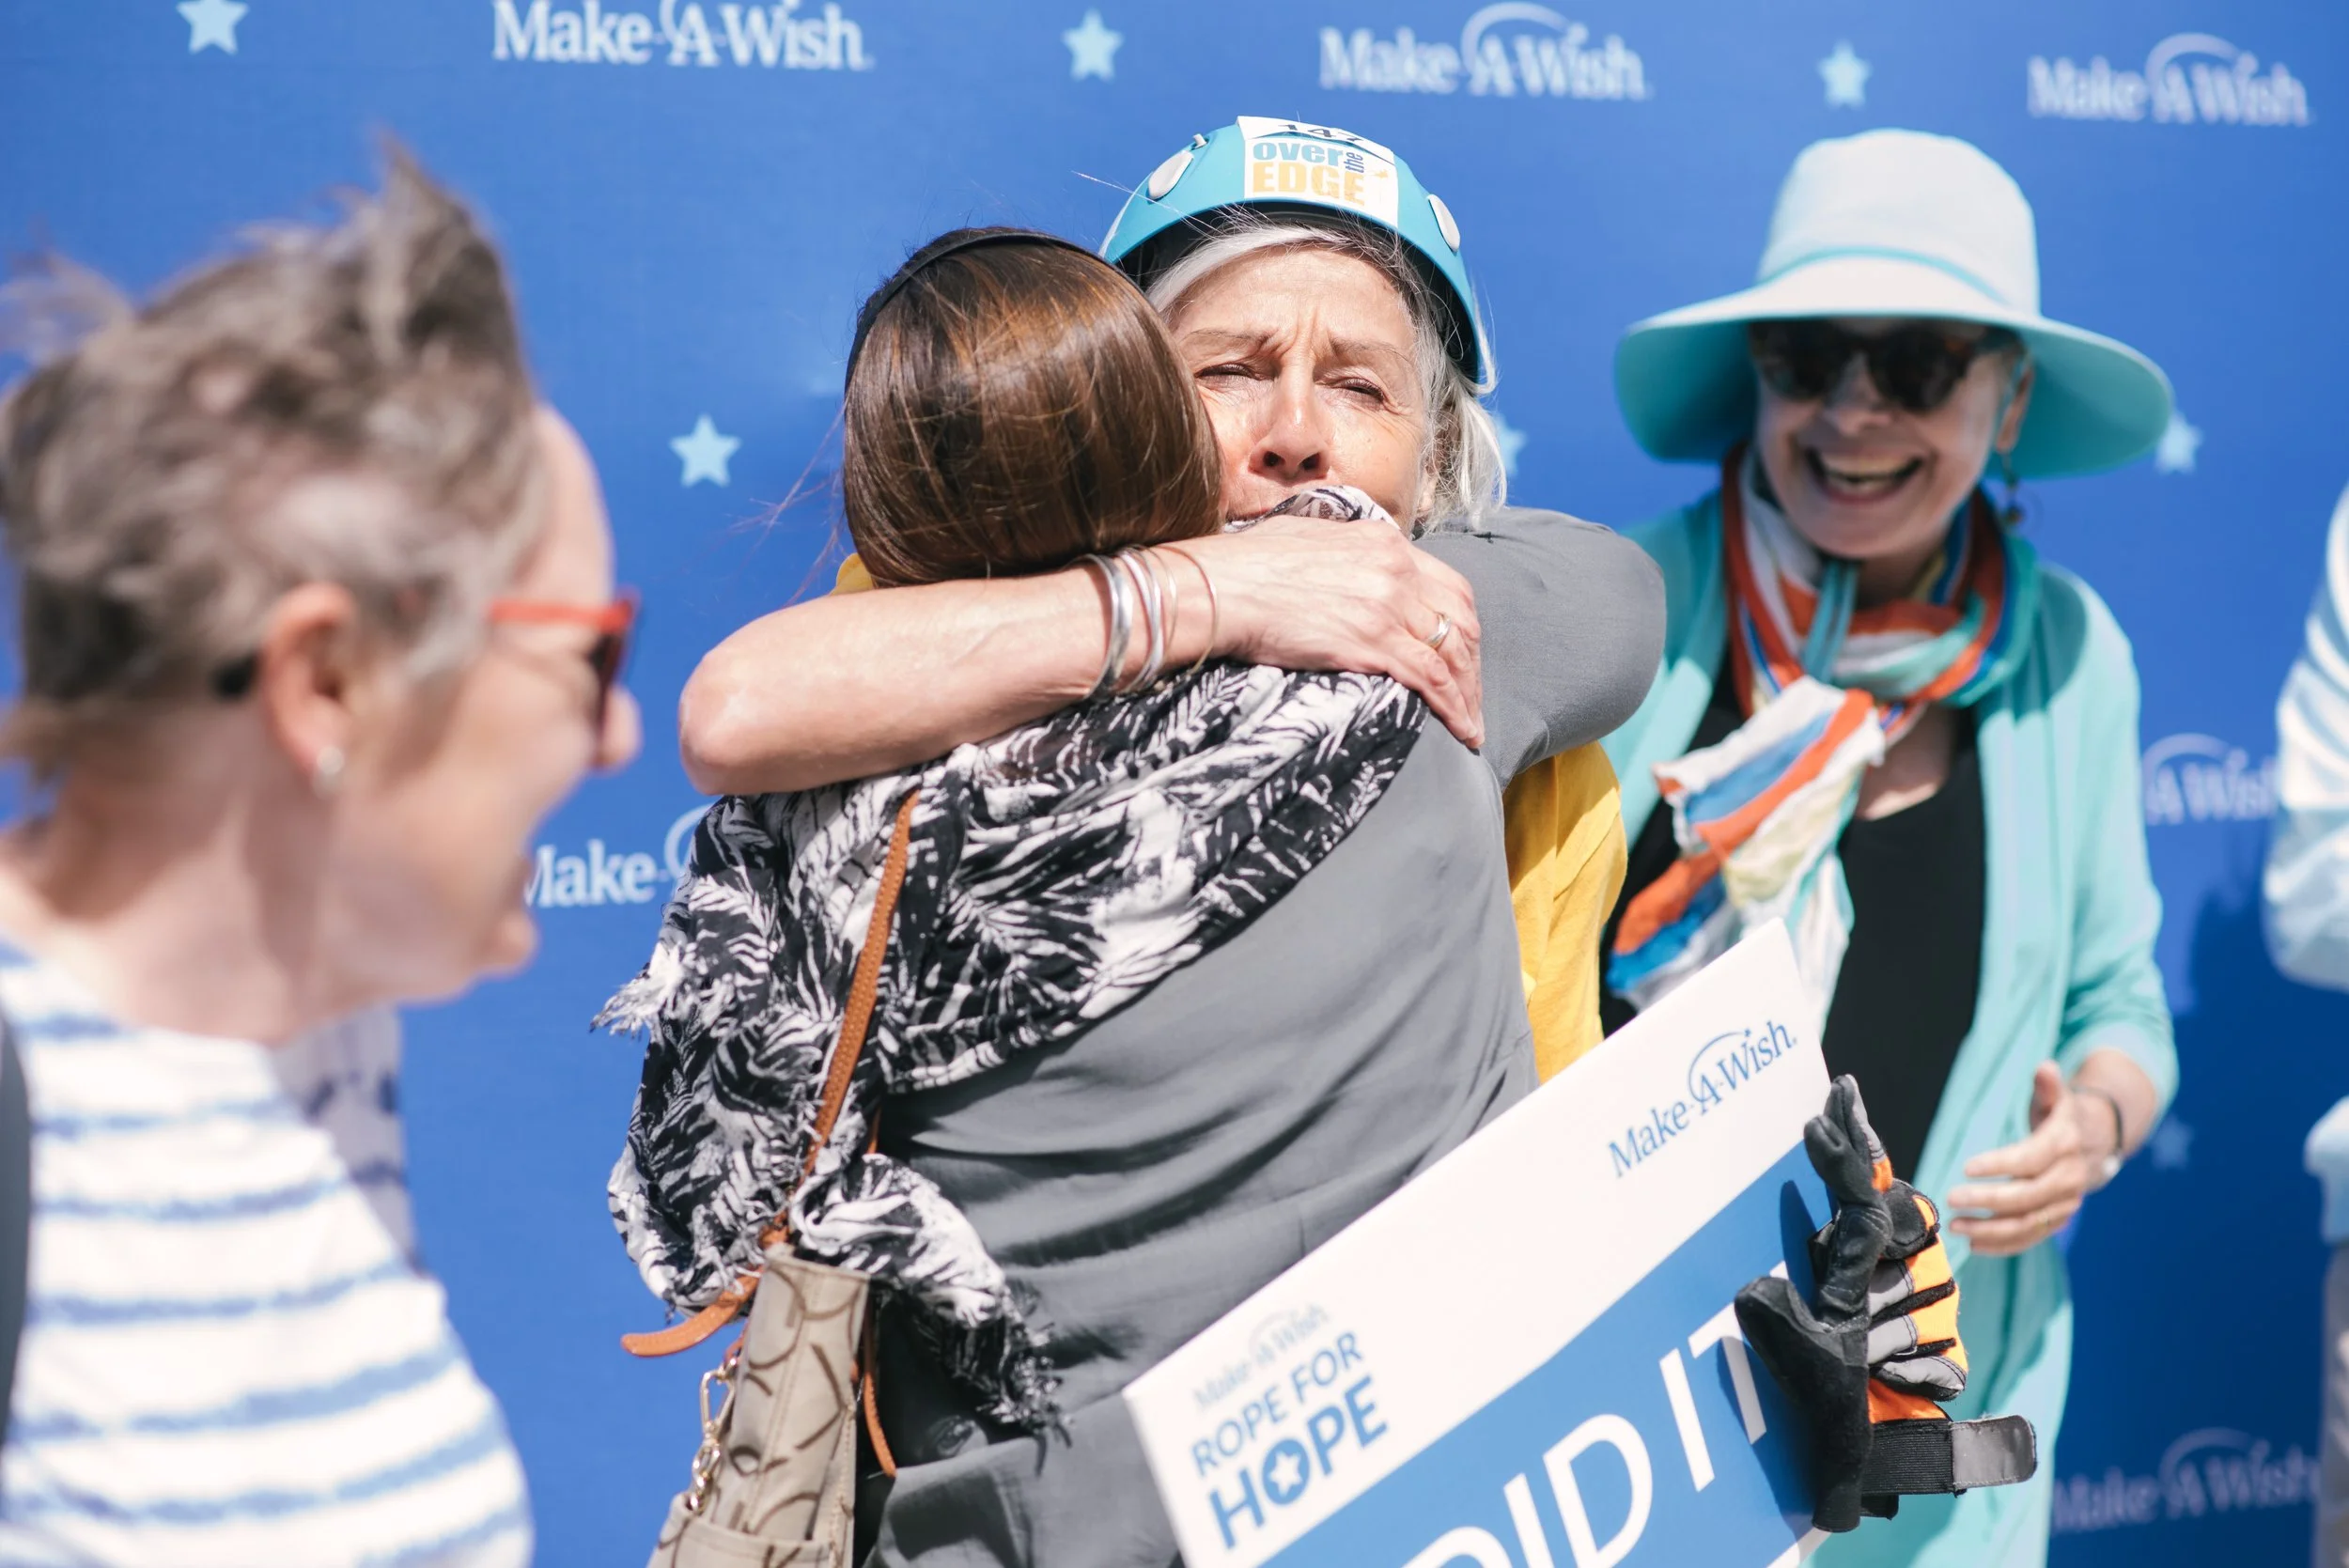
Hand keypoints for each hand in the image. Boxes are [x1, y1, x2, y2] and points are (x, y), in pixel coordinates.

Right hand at [1179, 516, 1484, 748]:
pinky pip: (1433, 679)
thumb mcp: (1308, 538)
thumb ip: (1344, 553)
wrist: (1224, 586)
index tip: (1460, 651)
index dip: (1461, 623)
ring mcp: (1389, 606)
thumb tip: (1345, 569)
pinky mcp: (1375, 642)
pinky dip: (1456, 708)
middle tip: (1471, 691)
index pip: (1447, 585)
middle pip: (1460, 618)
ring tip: (1472, 722)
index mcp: (1384, 541)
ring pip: (1453, 653)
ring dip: (1469, 691)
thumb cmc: (1249, 564)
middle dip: (1472, 660)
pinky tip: (1463, 729)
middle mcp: (1396, 569)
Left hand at [1947, 1062, 2108, 1256]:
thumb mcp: (2057, 1098)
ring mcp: (2066, 1202)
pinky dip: (2004, 1245)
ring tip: (1956, 1226)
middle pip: (2027, 1196)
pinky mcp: (2059, 1218)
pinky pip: (2032, 1236)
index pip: (2030, 1159)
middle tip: (1951, 1198)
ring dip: (1991, 1229)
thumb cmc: (2061, 1116)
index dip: (2000, 1165)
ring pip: (2029, 1223)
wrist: (2095, 1144)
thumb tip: (2045, 1067)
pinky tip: (1975, 1244)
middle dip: (1987, 1201)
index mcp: (2064, 1144)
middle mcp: (2069, 1177)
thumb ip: (2048, 1086)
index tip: (1966, 1168)